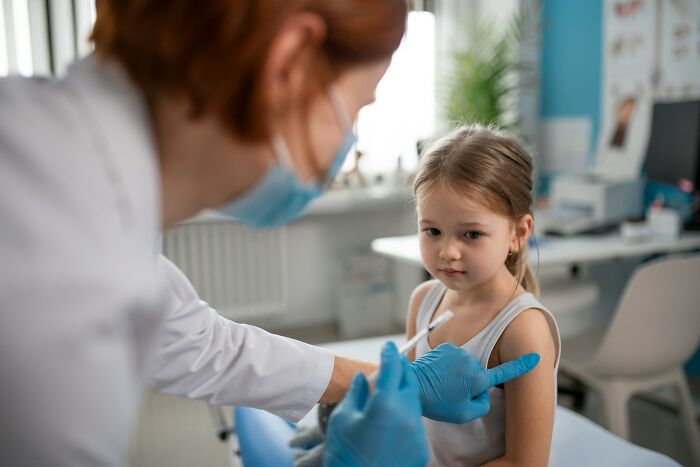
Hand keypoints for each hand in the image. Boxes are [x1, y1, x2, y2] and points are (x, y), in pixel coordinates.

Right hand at [323, 342, 428, 466]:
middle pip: (409, 382)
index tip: (388, 346)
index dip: (390, 354)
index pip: (393, 368)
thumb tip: (364, 377)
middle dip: (402, 370)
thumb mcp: (342, 418)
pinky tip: (393, 419)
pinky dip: (406, 416)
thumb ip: (357, 392)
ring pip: (414, 403)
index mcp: (385, 404)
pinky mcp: (421, 449)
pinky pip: (415, 424)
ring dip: (404, 393)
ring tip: (390, 391)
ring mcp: (417, 434)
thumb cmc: (343, 453)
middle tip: (393, 362)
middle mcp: (406, 416)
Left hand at [410, 343, 539, 422]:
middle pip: (478, 374)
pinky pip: (453, 358)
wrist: (412, 385)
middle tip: (452, 393)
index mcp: (478, 378)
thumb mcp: (464, 414)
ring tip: (442, 384)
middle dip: (470, 383)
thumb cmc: (437, 402)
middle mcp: (471, 361)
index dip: (522, 366)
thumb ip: (482, 405)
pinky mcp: (445, 347)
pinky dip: (448, 365)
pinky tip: (437, 374)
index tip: (535, 357)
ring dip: (457, 374)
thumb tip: (482, 394)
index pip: (505, 372)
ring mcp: (458, 352)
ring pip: (465, 366)